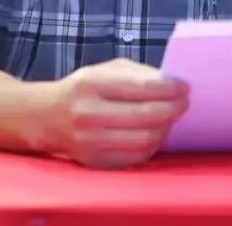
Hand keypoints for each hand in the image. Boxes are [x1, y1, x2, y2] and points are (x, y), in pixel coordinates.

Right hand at [52, 58, 188, 168]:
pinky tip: (155, 132)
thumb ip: (138, 73)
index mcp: (90, 84)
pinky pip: (137, 157)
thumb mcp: (105, 70)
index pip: (141, 87)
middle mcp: (88, 115)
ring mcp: (90, 142)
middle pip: (146, 116)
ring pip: (145, 139)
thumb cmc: (83, 89)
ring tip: (170, 117)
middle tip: (184, 103)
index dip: (170, 88)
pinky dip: (153, 144)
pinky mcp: (95, 162)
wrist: (46, 117)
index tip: (184, 87)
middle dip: (173, 108)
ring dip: (166, 127)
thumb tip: (171, 83)